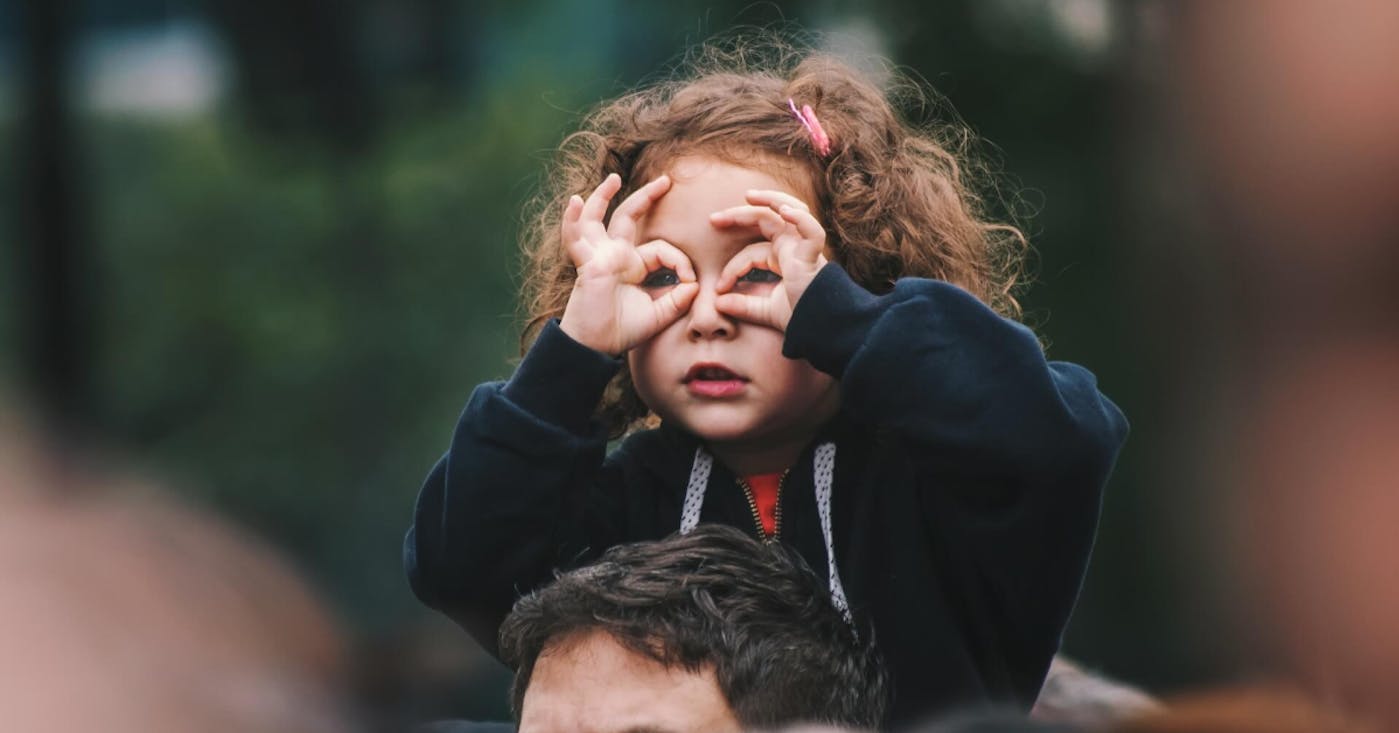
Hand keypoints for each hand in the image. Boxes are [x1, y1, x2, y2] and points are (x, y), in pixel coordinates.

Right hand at [558, 173, 698, 355]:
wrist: (596, 347)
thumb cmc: (622, 331)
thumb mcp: (658, 315)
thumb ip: (678, 300)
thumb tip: (694, 285)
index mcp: (633, 266)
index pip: (661, 249)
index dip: (680, 262)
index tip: (692, 282)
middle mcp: (615, 256)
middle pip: (629, 217)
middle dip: (647, 198)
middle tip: (666, 180)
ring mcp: (598, 257)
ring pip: (597, 219)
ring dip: (602, 197)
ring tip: (613, 178)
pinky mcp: (587, 264)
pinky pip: (576, 239)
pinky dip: (572, 220)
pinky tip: (575, 202)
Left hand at [709, 189, 828, 330]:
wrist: (822, 328)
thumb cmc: (801, 317)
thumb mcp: (766, 311)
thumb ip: (743, 306)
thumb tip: (717, 303)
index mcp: (783, 257)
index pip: (751, 252)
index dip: (732, 268)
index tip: (719, 288)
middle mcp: (793, 247)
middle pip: (766, 220)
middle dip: (739, 215)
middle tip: (713, 219)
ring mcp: (804, 247)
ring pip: (790, 211)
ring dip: (770, 200)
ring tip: (749, 196)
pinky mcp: (813, 255)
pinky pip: (811, 230)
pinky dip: (800, 218)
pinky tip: (783, 211)